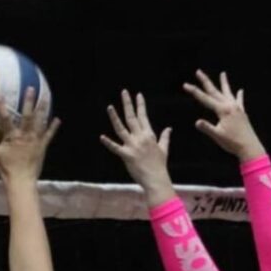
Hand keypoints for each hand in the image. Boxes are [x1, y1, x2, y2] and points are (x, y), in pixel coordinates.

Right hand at [0, 87, 59, 182]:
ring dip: (43, 109)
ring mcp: (35, 141)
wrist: (21, 182)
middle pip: (27, 115)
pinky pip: (49, 136)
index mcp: (12, 137)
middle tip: (31, 88)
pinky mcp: (42, 147)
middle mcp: (25, 136)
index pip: (5, 118)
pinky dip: (53, 127)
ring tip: (46, 97)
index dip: (1, 105)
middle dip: (28, 101)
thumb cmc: (6, 169)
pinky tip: (57, 119)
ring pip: (40, 122)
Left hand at [100, 90, 174, 204]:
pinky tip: (102, 137)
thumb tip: (169, 128)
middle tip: (124, 92)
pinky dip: (108, 143)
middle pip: (132, 118)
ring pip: (121, 129)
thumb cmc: (160, 165)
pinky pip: (116, 148)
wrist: (156, 178)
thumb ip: (165, 137)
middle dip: (128, 104)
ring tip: (110, 107)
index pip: (143, 116)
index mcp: (149, 135)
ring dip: (115, 117)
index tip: (138, 95)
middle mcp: (140, 137)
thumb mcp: (164, 149)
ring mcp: (132, 146)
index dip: (140, 105)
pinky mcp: (126, 155)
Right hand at [183, 70, 264, 161]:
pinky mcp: (242, 113)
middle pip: (215, 91)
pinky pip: (239, 101)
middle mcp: (230, 105)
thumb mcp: (218, 136)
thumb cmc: (233, 143)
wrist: (249, 146)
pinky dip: (238, 95)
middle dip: (205, 81)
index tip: (185, 85)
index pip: (204, 99)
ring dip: (224, 83)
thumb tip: (197, 122)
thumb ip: (207, 128)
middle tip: (198, 71)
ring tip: (223, 73)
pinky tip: (240, 91)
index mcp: (222, 110)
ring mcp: (237, 108)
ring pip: (228, 92)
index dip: (194, 91)